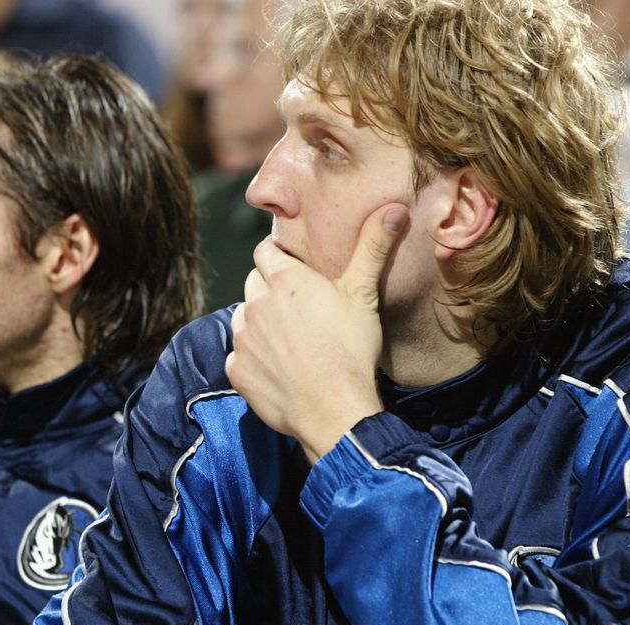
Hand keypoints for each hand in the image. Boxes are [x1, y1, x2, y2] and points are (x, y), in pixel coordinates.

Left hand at [225, 204, 408, 461]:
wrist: (333, 410)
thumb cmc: (350, 350)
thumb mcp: (363, 294)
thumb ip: (372, 248)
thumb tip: (393, 208)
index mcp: (283, 279)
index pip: (266, 250)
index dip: (281, 257)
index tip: (298, 271)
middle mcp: (254, 303)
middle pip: (254, 282)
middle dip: (270, 290)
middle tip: (300, 309)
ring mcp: (241, 338)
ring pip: (243, 317)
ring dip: (260, 323)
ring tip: (291, 341)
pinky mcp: (236, 370)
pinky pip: (239, 355)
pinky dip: (254, 359)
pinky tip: (280, 369)